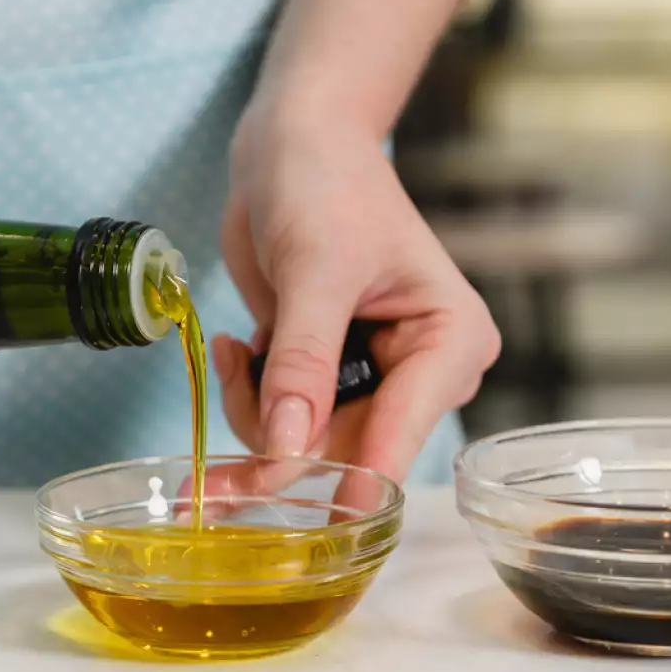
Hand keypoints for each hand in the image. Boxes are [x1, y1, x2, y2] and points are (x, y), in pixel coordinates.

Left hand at [214, 109, 499, 481]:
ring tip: (234, 351)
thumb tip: (289, 447)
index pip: (404, 429)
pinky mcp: (322, 378)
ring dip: (252, 413)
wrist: (292, 147)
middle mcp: (419, 374)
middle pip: (349, 451)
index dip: (359, 478)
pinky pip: (278, 423)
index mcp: (451, 343)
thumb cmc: (326, 184)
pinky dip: (245, 398)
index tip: (326, 525)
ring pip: (304, 445)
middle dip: (279, 447)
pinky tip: (234, 349)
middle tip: (219, 449)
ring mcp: (368, 380)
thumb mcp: (315, 269)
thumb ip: (302, 360)